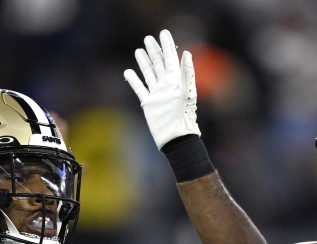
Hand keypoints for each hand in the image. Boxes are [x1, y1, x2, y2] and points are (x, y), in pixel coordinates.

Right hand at [124, 29, 199, 149]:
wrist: (175, 137)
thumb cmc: (183, 116)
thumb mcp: (186, 91)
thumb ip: (186, 72)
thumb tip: (187, 53)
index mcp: (176, 80)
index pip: (170, 58)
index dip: (167, 45)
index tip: (163, 33)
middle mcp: (166, 85)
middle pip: (158, 63)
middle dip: (154, 50)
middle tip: (148, 38)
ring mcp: (157, 94)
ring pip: (149, 74)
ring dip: (144, 62)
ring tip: (139, 50)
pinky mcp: (149, 104)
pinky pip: (140, 89)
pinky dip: (134, 80)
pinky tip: (128, 72)